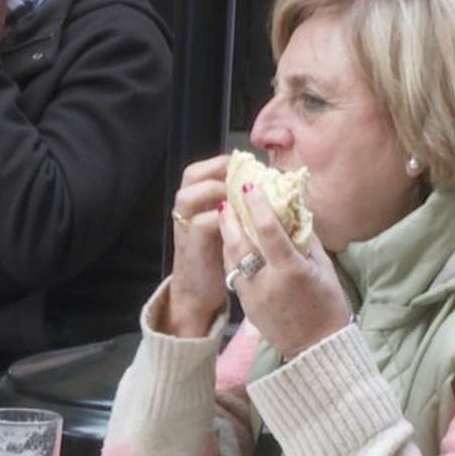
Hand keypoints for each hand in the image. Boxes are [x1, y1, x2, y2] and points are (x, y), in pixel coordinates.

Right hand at [161, 155, 231, 335]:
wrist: (198, 292)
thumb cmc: (217, 257)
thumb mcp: (227, 226)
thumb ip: (237, 206)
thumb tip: (269, 186)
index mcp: (194, 201)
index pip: (202, 169)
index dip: (223, 163)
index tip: (247, 165)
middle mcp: (185, 210)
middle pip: (191, 175)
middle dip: (218, 172)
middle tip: (243, 179)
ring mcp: (185, 227)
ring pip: (189, 196)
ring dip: (216, 192)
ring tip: (240, 199)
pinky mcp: (190, 247)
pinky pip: (202, 223)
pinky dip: (222, 219)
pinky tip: (241, 221)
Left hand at [220, 182, 351, 358]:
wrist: (316, 348)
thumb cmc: (328, 306)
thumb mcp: (324, 269)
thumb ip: (307, 239)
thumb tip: (295, 212)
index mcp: (291, 270)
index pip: (268, 230)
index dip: (257, 206)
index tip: (249, 186)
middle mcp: (267, 282)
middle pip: (239, 242)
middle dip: (230, 218)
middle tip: (226, 197)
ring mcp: (252, 295)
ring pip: (231, 258)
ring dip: (227, 235)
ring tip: (226, 215)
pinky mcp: (245, 305)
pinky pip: (233, 273)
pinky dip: (231, 255)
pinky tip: (232, 242)